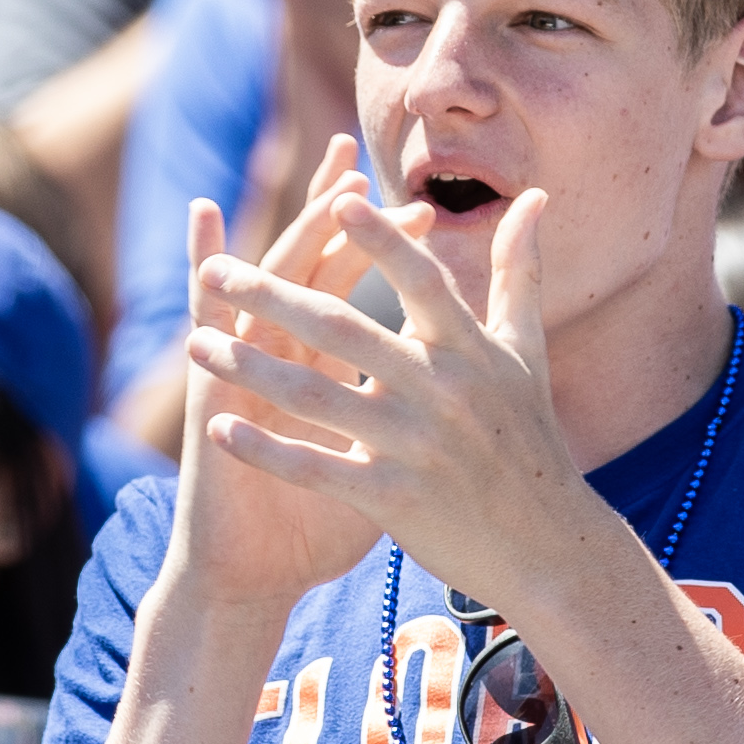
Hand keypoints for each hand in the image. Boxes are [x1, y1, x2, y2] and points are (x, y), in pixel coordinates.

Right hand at [162, 145, 389, 615]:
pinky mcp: (213, 399)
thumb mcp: (378, 467)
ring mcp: (244, 375)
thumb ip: (408, 422)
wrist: (254, 577)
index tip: (424, 209)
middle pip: (310, 273)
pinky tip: (200, 247)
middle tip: (357, 166)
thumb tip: (458, 405)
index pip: (357, 294)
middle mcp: (283, 362)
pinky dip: (201, 289)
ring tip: (302, 192)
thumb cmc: (314, 527)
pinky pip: (208, 338)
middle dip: (334, 222)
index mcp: (324, 372)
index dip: (385, 253)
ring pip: (261, 291)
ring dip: (287, 236)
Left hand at [188, 183, 588, 604]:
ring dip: (249, 367)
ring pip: (317, 397)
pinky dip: (266, 449)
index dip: (381, 239)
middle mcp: (443, 391)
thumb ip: (520, 270)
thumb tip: (533, 195)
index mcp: (471, 350)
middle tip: (216, 268)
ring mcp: (417, 446)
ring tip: (196, 344)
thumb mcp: (527, 351)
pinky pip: (318, 467)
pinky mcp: (395, 498)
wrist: (547, 548)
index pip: (421, 280)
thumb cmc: (531, 440)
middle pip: (345, 329)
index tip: (335, 200)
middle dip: (272, 295)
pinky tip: (218, 428)